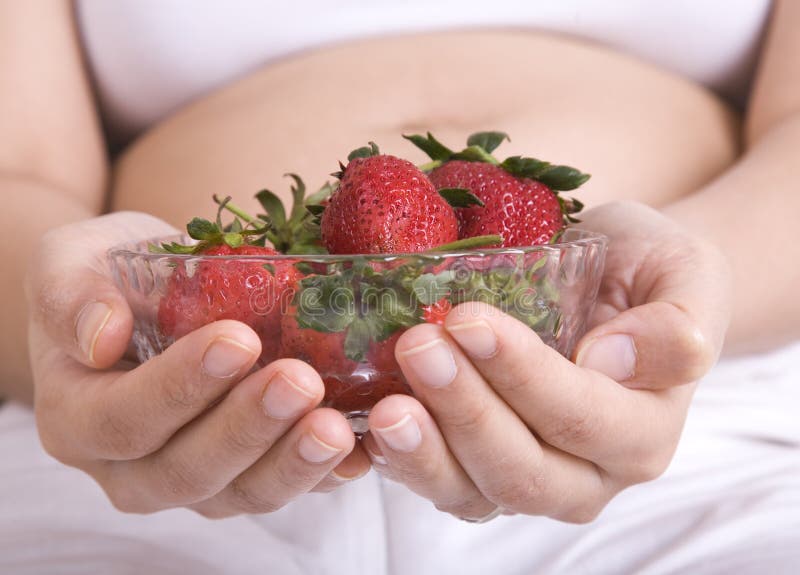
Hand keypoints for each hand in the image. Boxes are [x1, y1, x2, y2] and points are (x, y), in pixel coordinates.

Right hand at [26, 212, 368, 516]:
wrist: (151, 295)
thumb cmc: (111, 277)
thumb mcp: (72, 261)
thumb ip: (68, 292)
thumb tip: (99, 336)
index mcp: (78, 418)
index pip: (124, 419)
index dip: (180, 387)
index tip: (238, 340)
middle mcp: (130, 467)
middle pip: (187, 469)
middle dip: (248, 428)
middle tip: (300, 380)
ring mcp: (194, 479)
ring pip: (240, 494)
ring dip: (292, 462)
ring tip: (339, 426)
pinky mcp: (245, 476)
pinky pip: (284, 488)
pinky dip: (324, 475)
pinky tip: (362, 448)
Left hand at [361, 201, 731, 521]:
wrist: (610, 281)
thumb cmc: (644, 272)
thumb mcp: (684, 272)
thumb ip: (676, 323)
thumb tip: (615, 362)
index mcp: (643, 431)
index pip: (582, 418)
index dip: (524, 376)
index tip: (470, 320)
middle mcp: (589, 474)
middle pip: (523, 470)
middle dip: (466, 411)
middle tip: (418, 347)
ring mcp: (530, 479)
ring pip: (474, 493)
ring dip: (426, 451)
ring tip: (385, 405)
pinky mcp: (478, 471)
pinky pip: (439, 483)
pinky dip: (402, 461)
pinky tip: (368, 423)